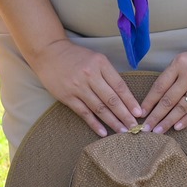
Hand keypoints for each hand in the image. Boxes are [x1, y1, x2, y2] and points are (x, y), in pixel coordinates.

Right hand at [28, 38, 143, 135]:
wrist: (48, 53)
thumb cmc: (75, 56)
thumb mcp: (95, 58)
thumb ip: (107, 74)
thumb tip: (123, 96)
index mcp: (100, 63)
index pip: (119, 86)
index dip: (130, 101)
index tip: (139, 113)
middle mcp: (90, 75)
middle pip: (111, 99)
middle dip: (125, 115)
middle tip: (135, 127)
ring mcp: (78, 87)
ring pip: (99, 108)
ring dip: (112, 121)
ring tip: (123, 131)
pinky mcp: (67, 96)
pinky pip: (84, 113)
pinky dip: (94, 123)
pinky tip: (103, 132)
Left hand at [140, 41, 186, 132]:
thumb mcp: (184, 59)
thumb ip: (172, 75)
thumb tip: (157, 97)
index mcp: (179, 64)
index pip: (160, 86)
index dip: (149, 101)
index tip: (141, 113)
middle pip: (168, 99)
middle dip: (155, 116)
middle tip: (145, 128)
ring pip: (182, 107)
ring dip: (168, 121)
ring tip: (158, 131)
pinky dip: (186, 120)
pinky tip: (177, 127)